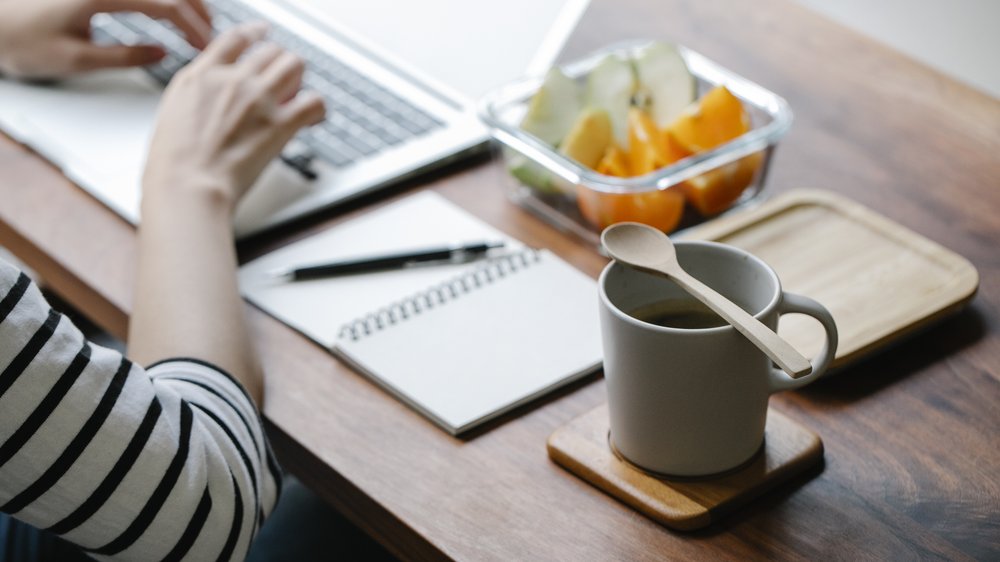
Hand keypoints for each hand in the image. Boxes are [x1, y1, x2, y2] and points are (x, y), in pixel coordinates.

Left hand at [0, 0, 211, 78]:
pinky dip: (163, 1)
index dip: (192, 26)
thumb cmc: (22, 42)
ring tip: (197, 24)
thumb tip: (160, 53)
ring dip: (183, 0)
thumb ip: (123, 57)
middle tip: (210, 36)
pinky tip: (171, 13)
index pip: (164, 5)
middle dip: (196, 10)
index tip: (205, 46)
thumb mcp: (76, 60)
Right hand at [142, 24, 325, 214]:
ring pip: (294, 64)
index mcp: (201, 76)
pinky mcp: (280, 124)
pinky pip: (314, 102)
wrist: (187, 186)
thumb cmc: (174, 165)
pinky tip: (312, 119)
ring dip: (299, 79)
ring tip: (295, 97)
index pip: (234, 39)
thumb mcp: (173, 114)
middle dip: (278, 65)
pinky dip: (317, 108)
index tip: (262, 34)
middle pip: (270, 51)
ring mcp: (258, 99)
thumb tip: (212, 100)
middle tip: (282, 82)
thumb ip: (198, 98)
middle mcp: (232, 80)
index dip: (254, 34)